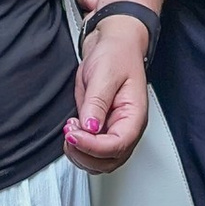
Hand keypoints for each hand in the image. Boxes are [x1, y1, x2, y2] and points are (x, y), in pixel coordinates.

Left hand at [64, 15, 150, 173]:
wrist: (113, 43)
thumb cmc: (117, 54)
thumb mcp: (105, 73)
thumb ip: (97, 102)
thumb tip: (90, 128)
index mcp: (135, 116)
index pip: (118, 145)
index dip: (93, 146)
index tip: (73, 134)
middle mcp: (126, 127)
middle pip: (109, 161)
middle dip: (85, 154)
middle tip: (69, 132)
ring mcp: (113, 129)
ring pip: (99, 162)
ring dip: (80, 155)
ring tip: (69, 131)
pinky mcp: (100, 128)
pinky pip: (91, 151)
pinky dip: (78, 149)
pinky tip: (71, 132)